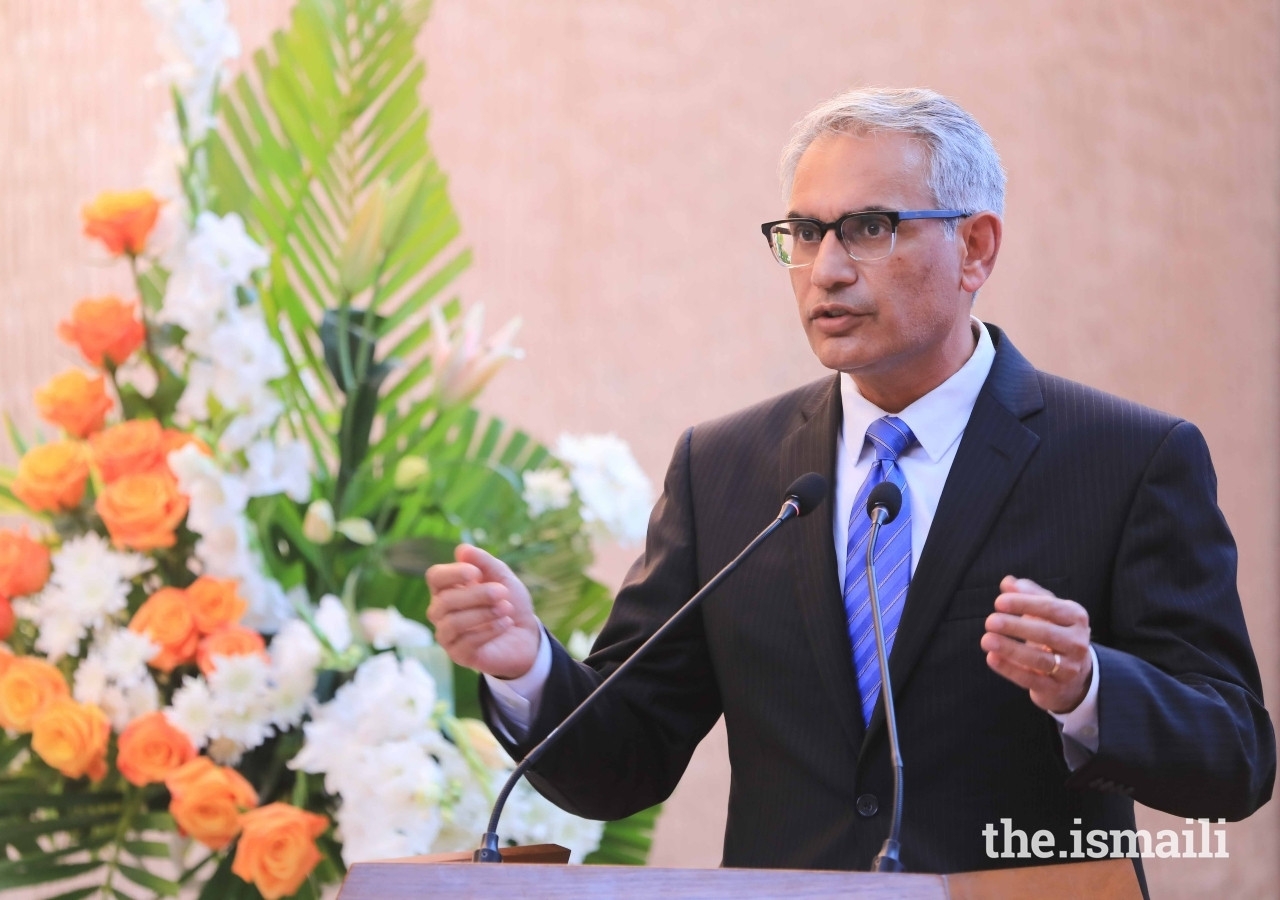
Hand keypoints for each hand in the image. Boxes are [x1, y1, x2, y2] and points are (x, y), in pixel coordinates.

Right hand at [426, 544, 541, 679]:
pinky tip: (505, 623)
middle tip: (503, 592)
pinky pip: (465, 642)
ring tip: (506, 608)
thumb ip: (484, 562)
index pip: (435, 577)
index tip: (476, 573)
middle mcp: (441, 612)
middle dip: (477, 595)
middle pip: (445, 600)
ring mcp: (447, 635)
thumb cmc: (509, 602)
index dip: (453, 573)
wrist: (527, 635)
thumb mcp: (503, 577)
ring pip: (452, 623)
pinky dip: (488, 630)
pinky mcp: (459, 655)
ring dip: (483, 613)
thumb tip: (461, 549)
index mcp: (447, 589)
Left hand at [981, 575, 1091, 713]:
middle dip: (1015, 627)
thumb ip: (1028, 594)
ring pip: (1039, 659)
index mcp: (1076, 618)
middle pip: (1045, 633)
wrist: (1074, 674)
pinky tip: (991, 658)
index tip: (998, 602)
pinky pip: (1031, 679)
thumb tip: (1008, 582)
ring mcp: (1069, 668)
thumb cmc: (1054, 632)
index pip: (1050, 608)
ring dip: (1010, 649)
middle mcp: (1077, 643)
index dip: (1024, 604)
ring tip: (986, 640)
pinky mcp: (1056, 688)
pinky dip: (1010, 669)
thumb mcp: (1046, 611)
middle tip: (990, 621)